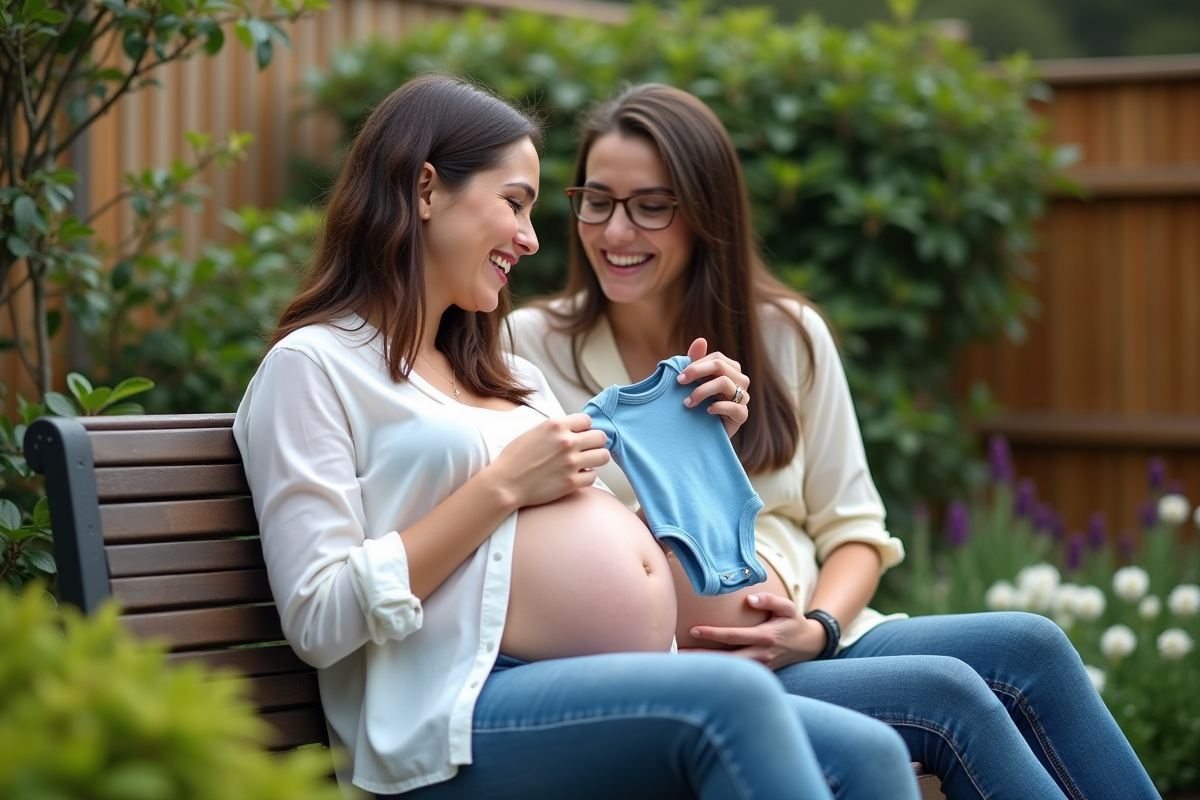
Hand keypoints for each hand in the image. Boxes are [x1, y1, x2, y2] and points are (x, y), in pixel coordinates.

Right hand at [489, 413, 609, 507]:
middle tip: (586, 450)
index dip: (584, 428)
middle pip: (601, 437)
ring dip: (595, 459)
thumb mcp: (534, 432)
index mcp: (556, 425)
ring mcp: (571, 462)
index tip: (579, 435)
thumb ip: (556, 429)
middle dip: (594, 443)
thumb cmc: (515, 457)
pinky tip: (576, 476)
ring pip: (603, 456)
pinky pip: (593, 477)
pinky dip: (587, 477)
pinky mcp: (571, 482)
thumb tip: (573, 430)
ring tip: (585, 462)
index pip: (587, 420)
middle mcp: (567, 442)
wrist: (505, 483)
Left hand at [677, 338, 748, 437]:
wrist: (704, 433)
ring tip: (687, 402)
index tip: (679, 376)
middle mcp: (740, 381)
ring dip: (701, 391)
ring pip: (724, 383)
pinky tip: (706, 411)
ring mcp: (744, 397)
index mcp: (731, 369)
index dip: (696, 365)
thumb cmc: (699, 403)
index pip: (717, 358)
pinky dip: (717, 407)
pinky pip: (734, 406)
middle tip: (679, 384)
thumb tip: (700, 340)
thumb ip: (696, 362)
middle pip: (720, 367)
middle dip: (696, 373)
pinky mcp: (742, 415)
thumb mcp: (695, 382)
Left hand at [682, 593, 827, 669]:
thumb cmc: (794, 622)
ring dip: (708, 668)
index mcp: (765, 637)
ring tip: (684, 665)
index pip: (733, 636)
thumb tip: (749, 599)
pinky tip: (703, 671)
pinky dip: (720, 673)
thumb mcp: (788, 607)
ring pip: (730, 669)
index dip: (712, 634)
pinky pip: (737, 674)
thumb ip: (770, 600)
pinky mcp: (760, 673)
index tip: (693, 630)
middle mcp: (761, 655)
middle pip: (726, 659)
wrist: (810, 646)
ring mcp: (760, 667)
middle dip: (702, 658)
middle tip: (678, 655)